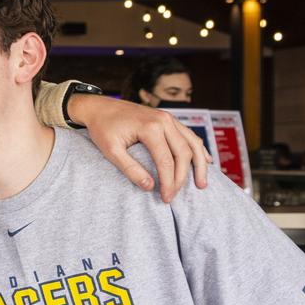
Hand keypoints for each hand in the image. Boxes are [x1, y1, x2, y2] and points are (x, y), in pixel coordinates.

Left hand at [69, 94, 211, 202]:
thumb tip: (150, 187)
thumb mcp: (110, 150)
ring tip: (202, 185)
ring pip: (193, 143)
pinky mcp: (168, 119)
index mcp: (150, 127)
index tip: (166, 198)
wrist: (99, 106)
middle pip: (183, 153)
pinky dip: (199, 149)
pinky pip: (189, 135)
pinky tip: (205, 162)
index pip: (166, 161)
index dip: (168, 182)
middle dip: (182, 178)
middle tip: (175, 196)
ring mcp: (168, 118)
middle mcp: (164, 120)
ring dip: (199, 165)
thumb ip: (130, 168)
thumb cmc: (102, 128)